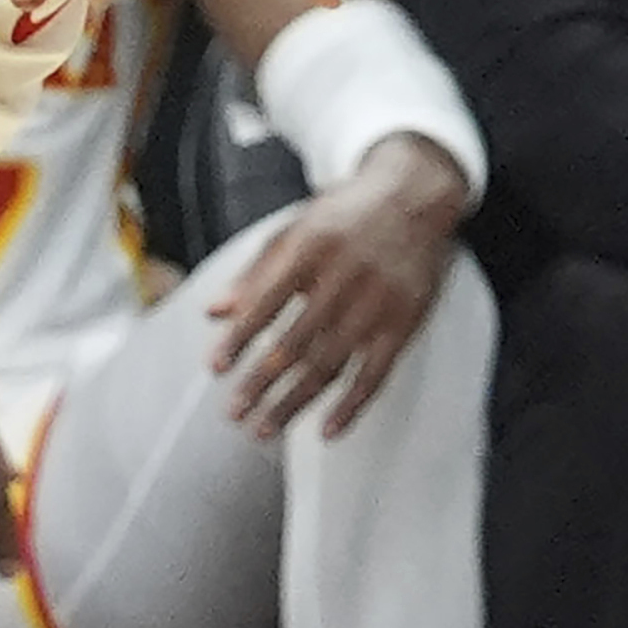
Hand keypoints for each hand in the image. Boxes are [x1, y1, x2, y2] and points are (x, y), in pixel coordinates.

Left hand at [206, 138, 469, 434]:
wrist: (414, 196)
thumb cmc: (344, 216)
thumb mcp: (296, 229)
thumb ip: (255, 272)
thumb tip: (212, 313)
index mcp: (312, 247)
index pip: (267, 301)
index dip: (239, 337)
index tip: (215, 368)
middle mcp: (346, 275)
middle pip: (296, 341)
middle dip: (261, 381)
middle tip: (233, 413)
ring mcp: (379, 302)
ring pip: (331, 364)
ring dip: (294, 402)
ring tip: (264, 429)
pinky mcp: (406, 321)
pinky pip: (376, 373)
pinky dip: (352, 406)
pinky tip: (326, 431)